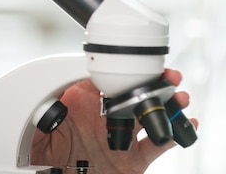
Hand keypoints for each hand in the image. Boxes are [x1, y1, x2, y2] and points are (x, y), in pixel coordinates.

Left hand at [31, 69, 196, 172]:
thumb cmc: (38, 147)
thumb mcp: (40, 112)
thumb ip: (54, 91)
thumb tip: (69, 73)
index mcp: (85, 101)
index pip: (112, 78)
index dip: (129, 69)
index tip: (143, 63)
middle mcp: (105, 118)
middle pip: (138, 94)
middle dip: (158, 82)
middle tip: (170, 76)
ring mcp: (120, 139)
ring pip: (152, 117)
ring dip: (170, 105)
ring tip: (181, 98)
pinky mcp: (131, 162)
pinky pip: (157, 147)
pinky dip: (175, 136)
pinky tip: (187, 125)